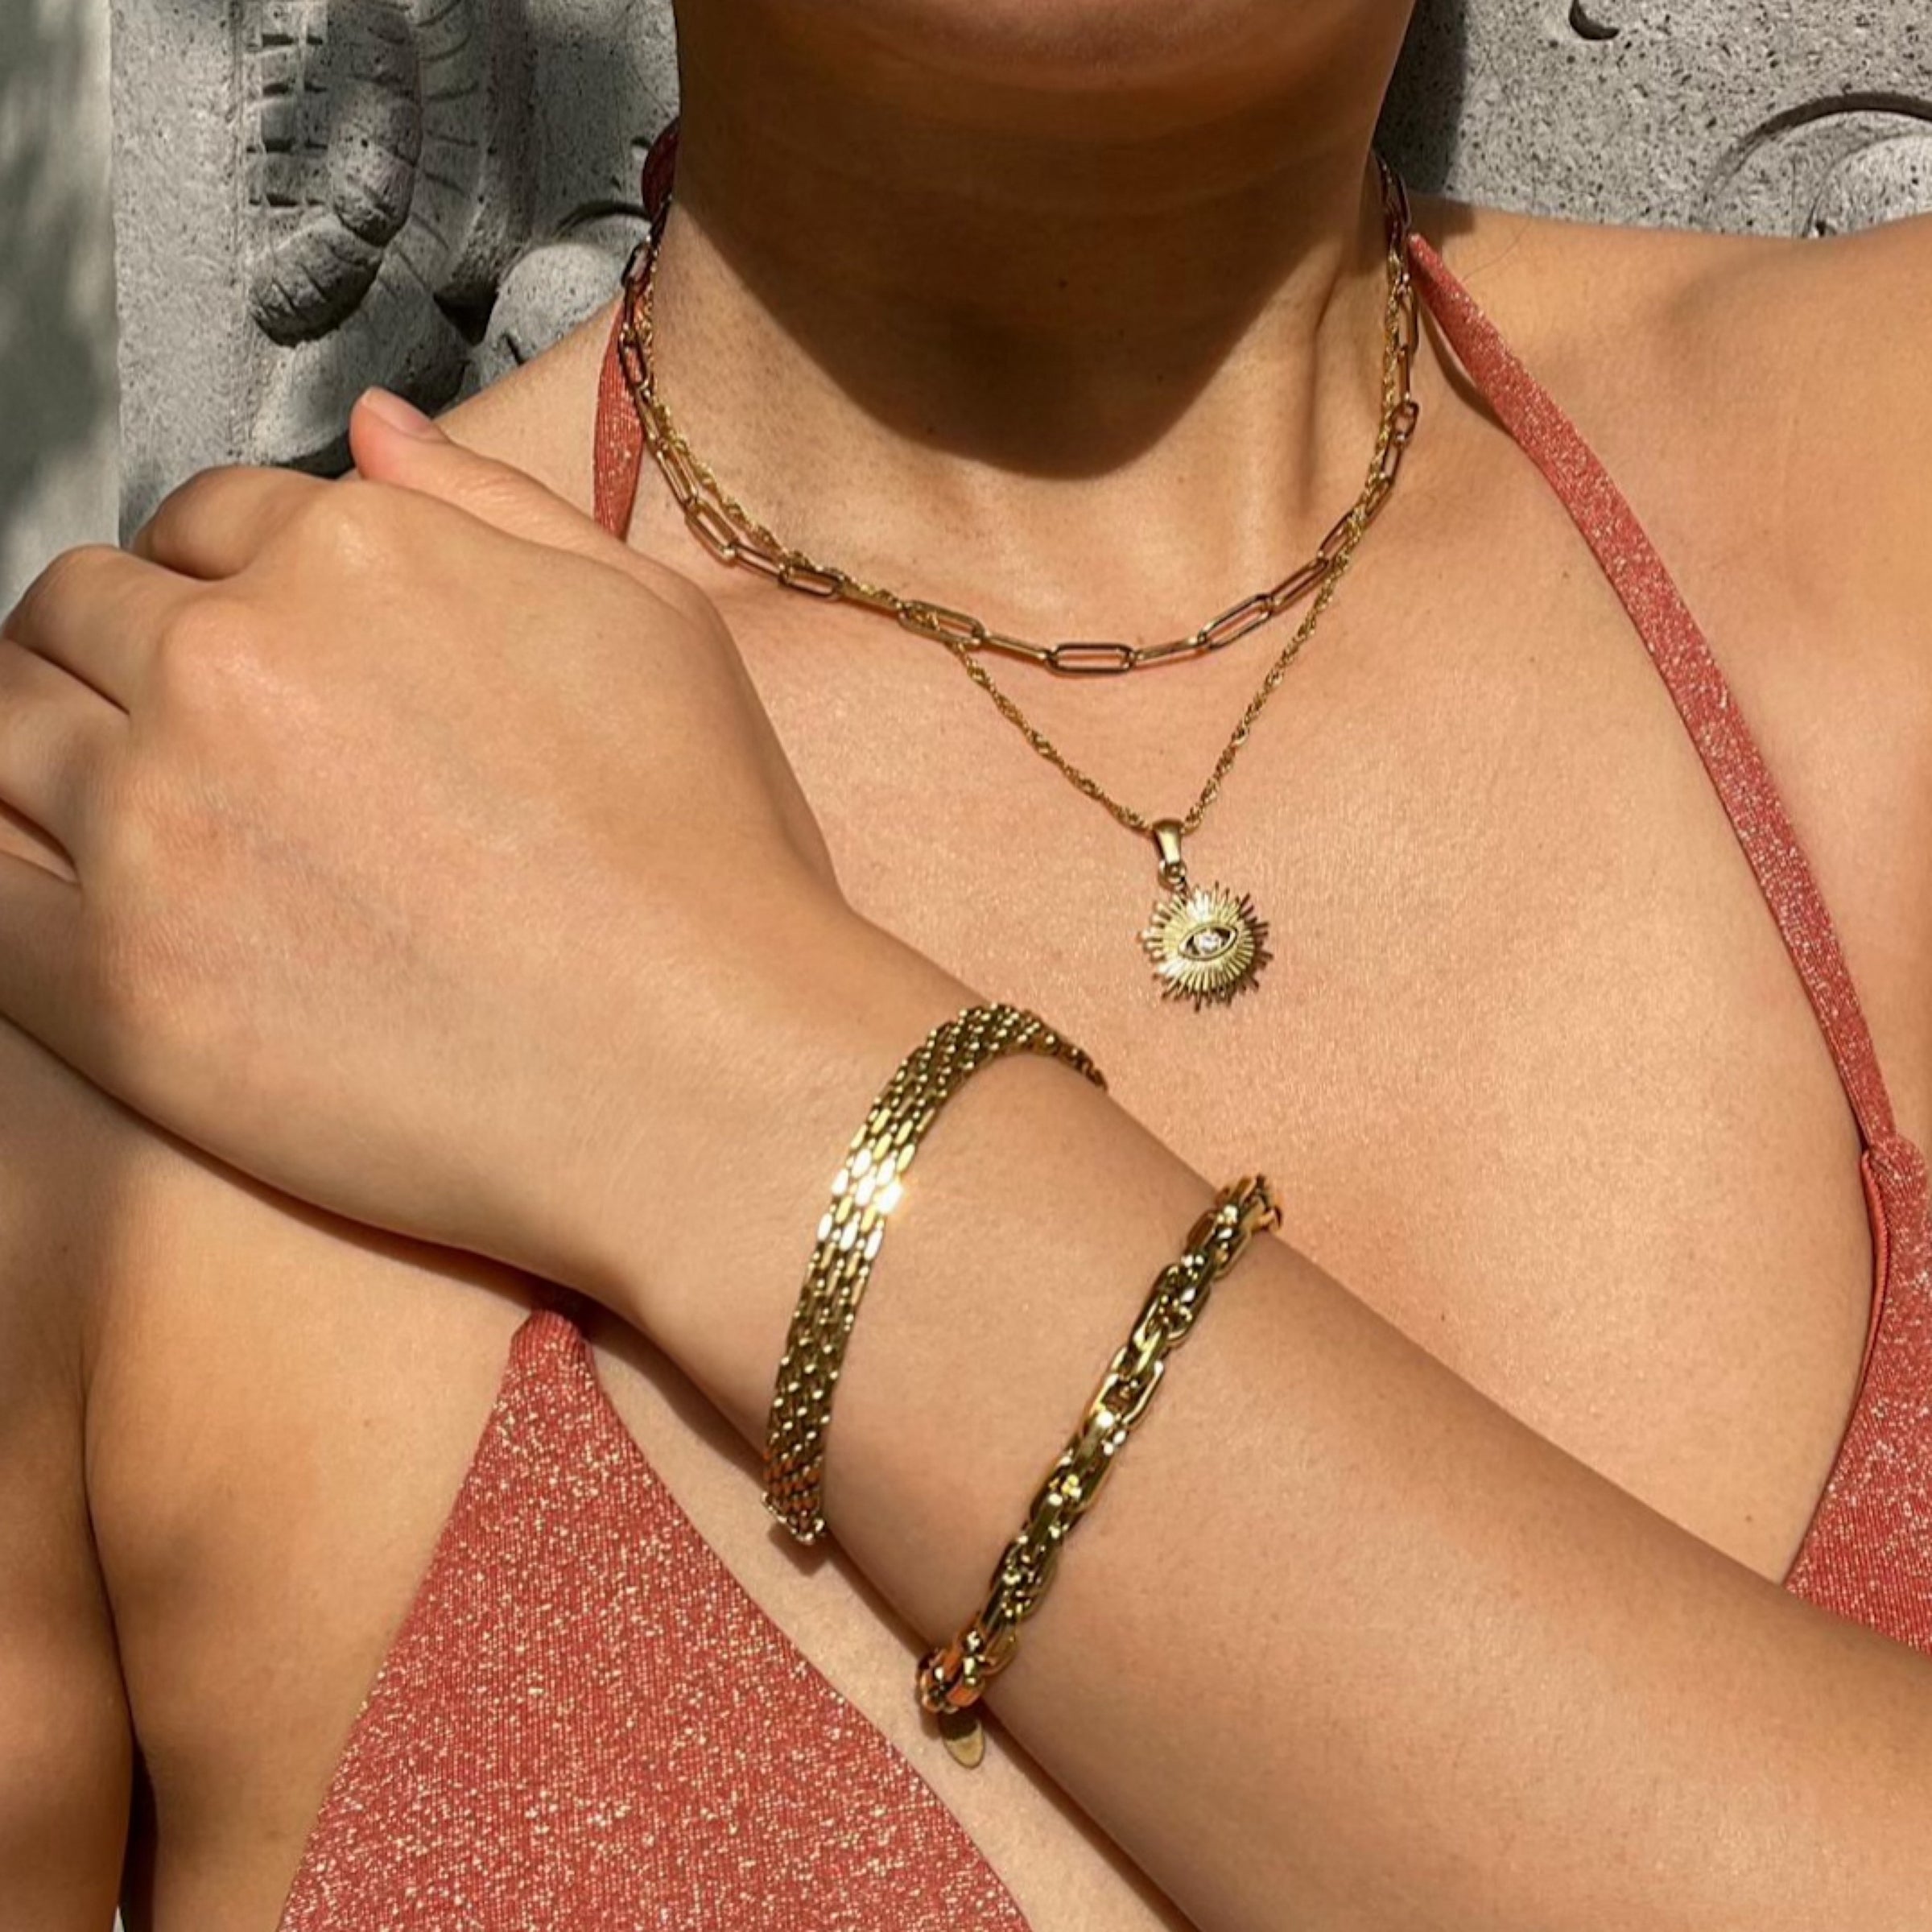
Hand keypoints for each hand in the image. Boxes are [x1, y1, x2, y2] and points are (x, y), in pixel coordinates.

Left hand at [0, 394, 915, 1309]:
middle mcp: (232, 662)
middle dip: (120, 648)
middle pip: (83, 608)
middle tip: (180, 728)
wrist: (703, 1076)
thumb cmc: (707, 865)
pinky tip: (48, 877)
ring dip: (40, 743)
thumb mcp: (653, 626)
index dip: (222, 575)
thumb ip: (497, 505)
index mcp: (357, 558)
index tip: (246, 636)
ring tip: (109, 802)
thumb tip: (374, 433)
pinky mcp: (113, 985)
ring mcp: (155, 822)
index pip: (206, 520)